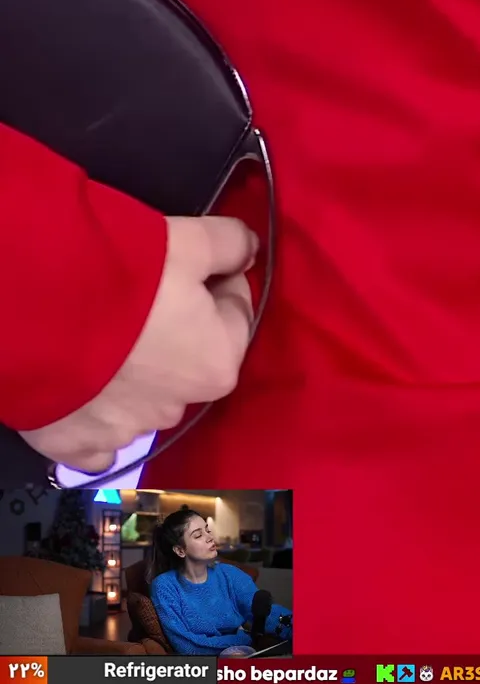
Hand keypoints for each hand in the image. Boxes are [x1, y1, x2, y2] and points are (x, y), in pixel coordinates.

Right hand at [20, 216, 258, 472]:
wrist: (27, 309)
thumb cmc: (121, 272)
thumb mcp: (186, 241)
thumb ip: (228, 245)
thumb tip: (248, 249)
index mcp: (218, 363)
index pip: (234, 314)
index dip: (215, 283)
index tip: (190, 265)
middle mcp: (180, 407)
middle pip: (188, 359)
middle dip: (173, 330)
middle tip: (136, 297)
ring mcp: (126, 430)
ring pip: (143, 398)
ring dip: (132, 372)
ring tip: (99, 336)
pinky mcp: (74, 442)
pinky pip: (94, 440)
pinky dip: (92, 420)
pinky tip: (82, 396)